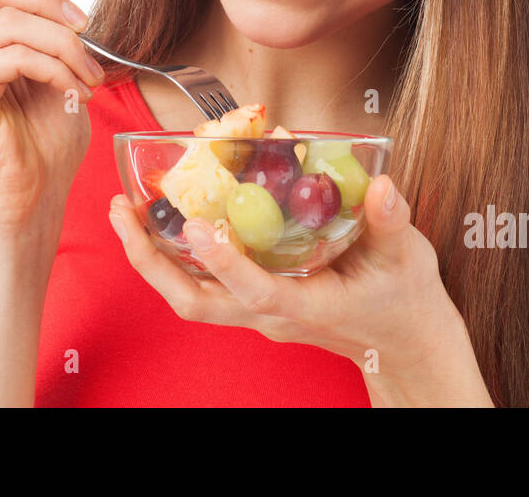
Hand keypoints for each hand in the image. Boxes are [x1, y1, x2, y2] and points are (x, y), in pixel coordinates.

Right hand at [0, 0, 103, 237]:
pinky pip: (16, 53)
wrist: (29, 203)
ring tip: (90, 76)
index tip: (64, 11)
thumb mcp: (45, 58)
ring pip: (9, 17)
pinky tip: (76, 93)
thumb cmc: (39, 140)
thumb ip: (24, 7)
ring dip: (66, 43)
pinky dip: (58, 67)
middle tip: (85, 25)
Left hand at [108, 174, 493, 405]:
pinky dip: (175, 257)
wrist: (404, 343)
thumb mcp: (407, 258)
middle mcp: (272, 313)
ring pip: (191, 297)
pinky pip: (202, 286)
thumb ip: (391, 221)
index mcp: (308, 306)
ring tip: (125, 212)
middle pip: (196, 302)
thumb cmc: (405, 301)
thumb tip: (381, 186)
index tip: (198, 228)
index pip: (257, 292)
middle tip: (121, 212)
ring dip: (152, 258)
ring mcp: (258, 311)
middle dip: (151, 261)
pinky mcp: (255, 301)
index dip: (226, 263)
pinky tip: (164, 219)